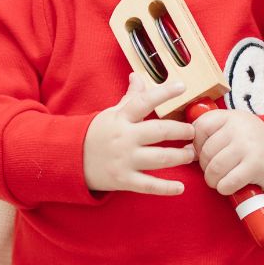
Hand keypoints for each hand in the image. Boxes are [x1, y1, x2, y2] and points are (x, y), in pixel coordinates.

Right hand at [84, 72, 197, 194]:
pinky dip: (166, 188)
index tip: (182, 87)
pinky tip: (181, 187)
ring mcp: (125, 160)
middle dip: (181, 131)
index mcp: (122, 118)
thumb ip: (130, 98)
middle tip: (193, 131)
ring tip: (191, 153)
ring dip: (180, 156)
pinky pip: (149, 185)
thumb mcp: (112, 113)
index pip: (144, 101)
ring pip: (160, 158)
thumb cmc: (96, 134)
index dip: (164, 93)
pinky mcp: (124, 180)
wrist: (70, 159)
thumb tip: (138, 76)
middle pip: (159, 132)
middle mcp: (125, 138)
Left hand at [191, 106, 263, 195]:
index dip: (197, 144)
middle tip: (215, 170)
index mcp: (231, 116)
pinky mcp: (255, 166)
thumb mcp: (234, 129)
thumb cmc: (253, 143)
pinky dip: (224, 188)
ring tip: (219, 180)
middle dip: (205, 166)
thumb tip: (184, 150)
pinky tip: (229, 186)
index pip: (200, 127)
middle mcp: (239, 128)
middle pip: (206, 152)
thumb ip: (211, 134)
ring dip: (213, 180)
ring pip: (215, 168)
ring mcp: (247, 146)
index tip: (206, 152)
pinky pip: (227, 182)